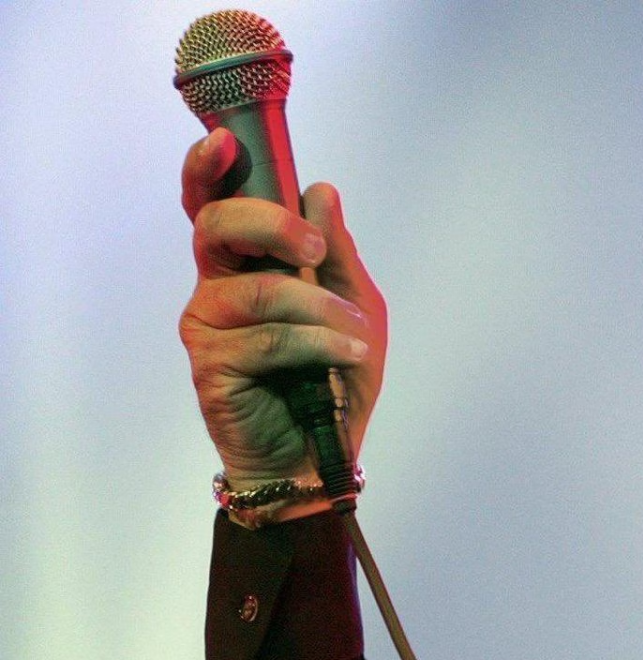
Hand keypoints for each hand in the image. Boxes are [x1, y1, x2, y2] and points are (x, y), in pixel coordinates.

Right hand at [178, 127, 387, 494]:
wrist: (322, 454)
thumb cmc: (333, 378)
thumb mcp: (355, 310)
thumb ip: (336, 254)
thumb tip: (321, 191)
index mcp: (244, 263)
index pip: (212, 205)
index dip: (208, 170)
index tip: (224, 143)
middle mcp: (216, 286)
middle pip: (217, 227)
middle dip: (269, 225)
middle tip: (312, 249)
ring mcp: (207, 324)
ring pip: (259, 290)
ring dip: (320, 310)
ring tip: (357, 338)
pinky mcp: (211, 364)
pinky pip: (268, 338)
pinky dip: (318, 345)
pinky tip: (345, 358)